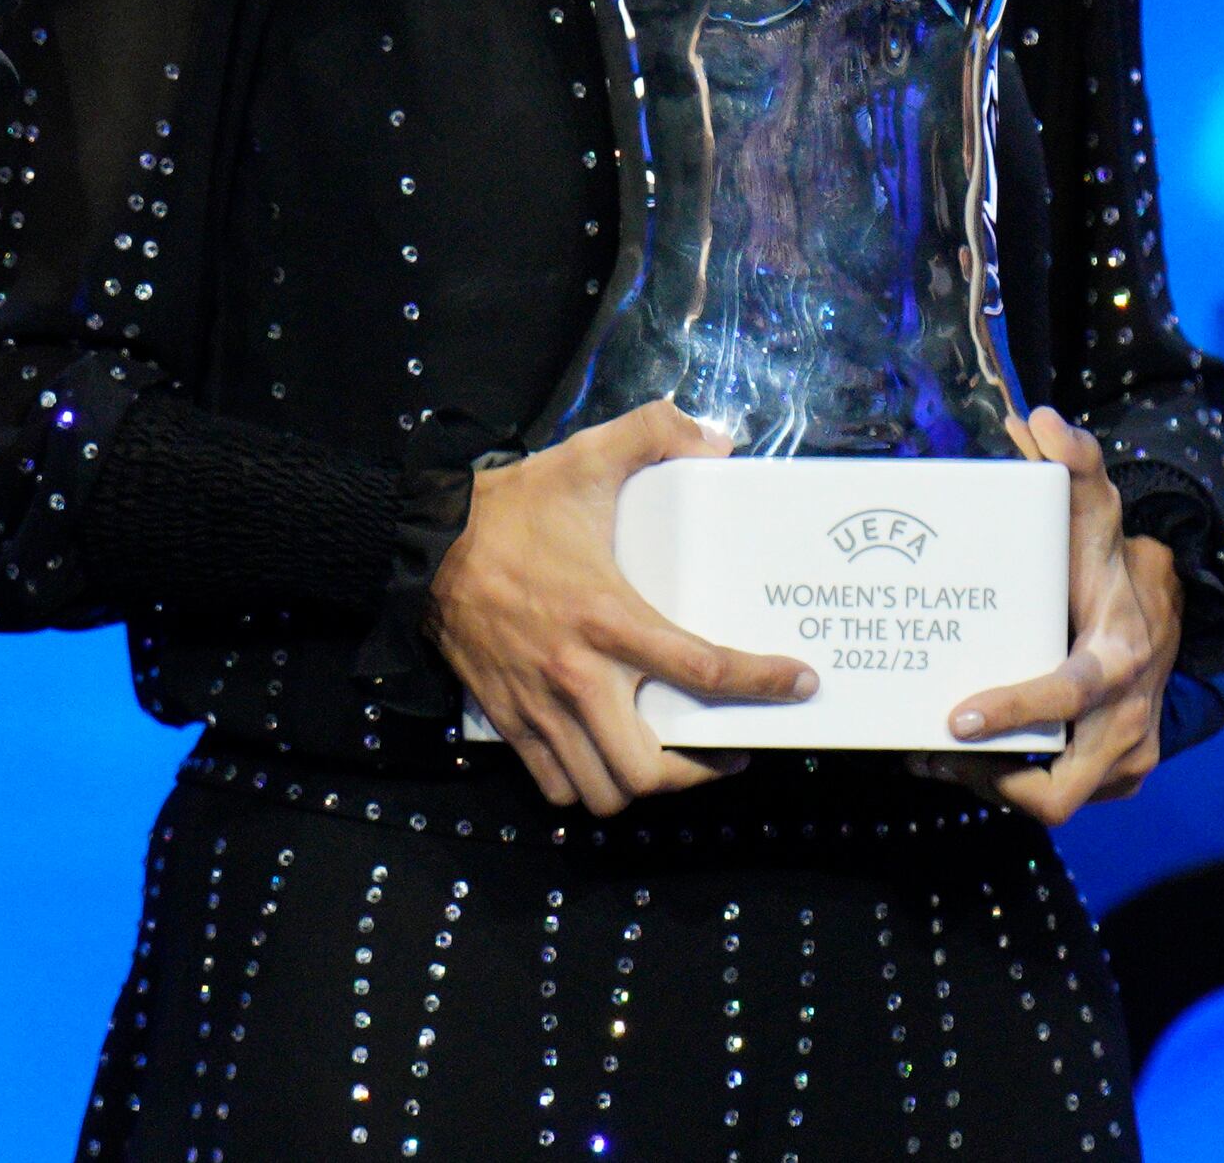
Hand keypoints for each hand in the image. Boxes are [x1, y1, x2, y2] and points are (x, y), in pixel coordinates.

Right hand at [431, 401, 813, 817]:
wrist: (425, 543)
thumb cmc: (511, 508)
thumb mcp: (586, 457)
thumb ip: (655, 433)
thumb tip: (715, 440)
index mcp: (608, 615)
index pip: (701, 668)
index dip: (761, 683)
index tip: (798, 685)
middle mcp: (578, 674)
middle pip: (648, 768)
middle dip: (698, 772)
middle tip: (726, 748)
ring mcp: (540, 706)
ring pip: (603, 791)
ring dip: (643, 787)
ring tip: (670, 763)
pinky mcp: (508, 719)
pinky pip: (555, 785)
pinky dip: (586, 787)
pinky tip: (606, 760)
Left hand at [911, 410, 1181, 824]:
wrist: (1158, 612)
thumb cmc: (1109, 564)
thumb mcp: (1096, 511)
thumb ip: (1073, 464)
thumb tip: (1038, 420)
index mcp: (1121, 657)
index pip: (1068, 697)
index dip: (1014, 712)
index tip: (956, 718)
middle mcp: (1130, 720)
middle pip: (1059, 786)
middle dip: (990, 778)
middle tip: (931, 751)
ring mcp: (1128, 759)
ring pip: (1053, 799)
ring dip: (991, 786)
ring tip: (932, 756)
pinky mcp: (1115, 778)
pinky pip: (1058, 797)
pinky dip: (1010, 786)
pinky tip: (962, 761)